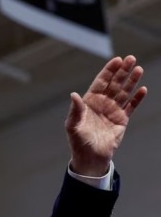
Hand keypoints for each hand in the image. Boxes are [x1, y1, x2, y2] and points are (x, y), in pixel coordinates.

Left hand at [65, 55, 146, 175]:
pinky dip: (137, 98)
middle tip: (131, 58)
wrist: (90, 158)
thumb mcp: (73, 126)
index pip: (100, 82)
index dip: (108, 71)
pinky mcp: (122, 120)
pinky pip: (131, 106)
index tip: (117, 60)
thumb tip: (73, 94)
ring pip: (124, 92)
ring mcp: (112, 111)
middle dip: (122, 71)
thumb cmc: (78, 142)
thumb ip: (75, 110)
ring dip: (132, 81)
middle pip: (114, 84)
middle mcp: (102, 104)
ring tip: (139, 69)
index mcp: (89, 102)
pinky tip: (143, 89)